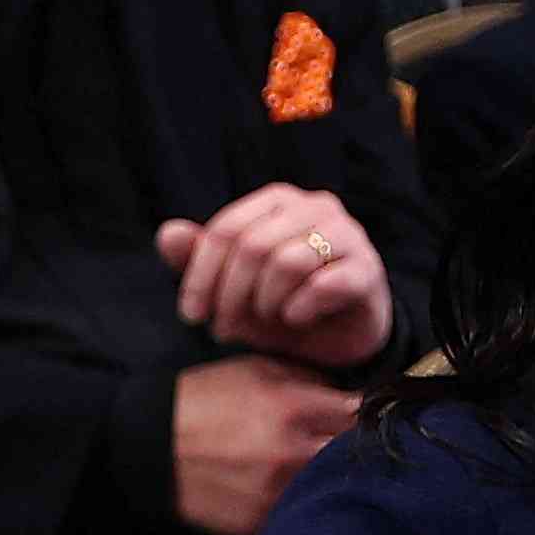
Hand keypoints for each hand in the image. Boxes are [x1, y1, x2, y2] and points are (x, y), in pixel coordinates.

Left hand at [159, 183, 392, 370]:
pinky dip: (299, 310)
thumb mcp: (229, 284)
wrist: (337, 333)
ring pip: (287, 263)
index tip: (192, 316)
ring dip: (264, 304)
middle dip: (229, 296)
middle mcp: (315, 206)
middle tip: (224, 328)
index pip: (225, 230)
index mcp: (277, 202)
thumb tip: (167, 232)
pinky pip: (323, 286)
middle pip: (252, 247)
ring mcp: (348, 233)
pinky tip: (296, 318)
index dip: (200, 277)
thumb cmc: (278, 301)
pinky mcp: (367, 268)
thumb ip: (198, 258)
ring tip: (265, 319)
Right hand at [169, 353, 362, 534]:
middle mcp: (291, 453)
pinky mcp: (256, 521)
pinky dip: (298, 501)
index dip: (370, 413)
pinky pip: (297, 510)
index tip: (366, 414)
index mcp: (293, 408)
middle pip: (356, 455)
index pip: (365, 413)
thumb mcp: (255, 370)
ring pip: (331, 487)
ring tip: (311, 467)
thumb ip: (308, 380)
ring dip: (329, 478)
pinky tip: (282, 488)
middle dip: (353, 447)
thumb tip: (346, 395)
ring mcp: (275, 493)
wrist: (142, 446)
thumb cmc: (199, 400)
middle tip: (341, 442)